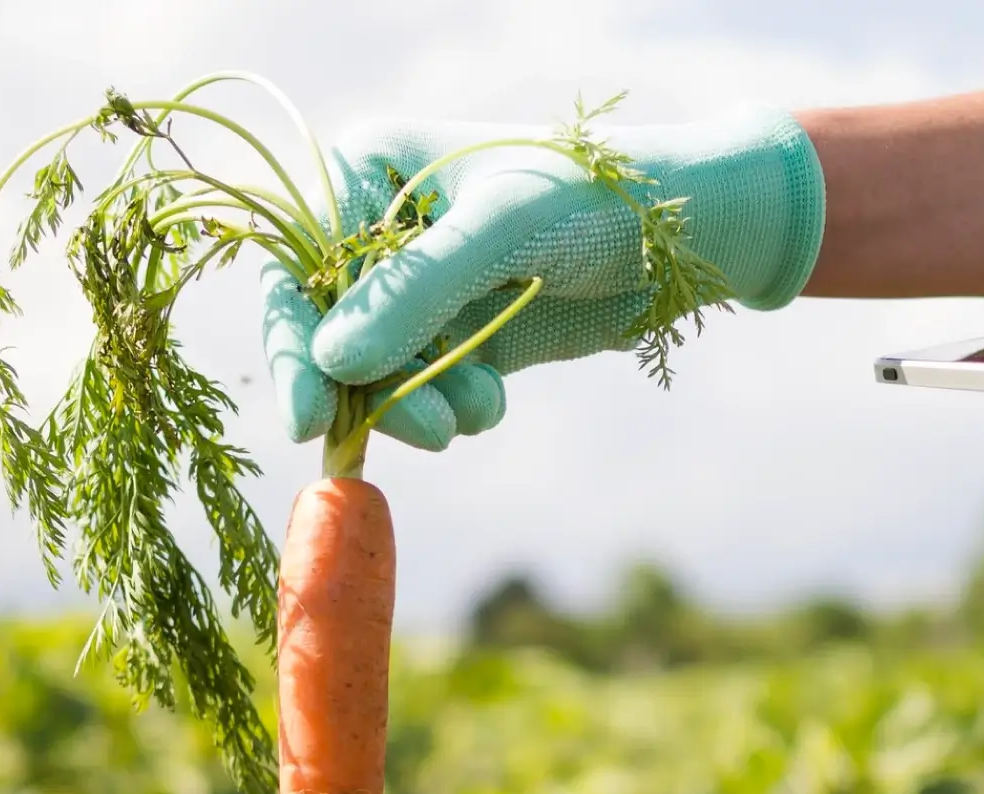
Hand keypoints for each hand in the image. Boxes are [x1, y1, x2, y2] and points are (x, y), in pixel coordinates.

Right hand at [261, 106, 824, 450]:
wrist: (689, 236)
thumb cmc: (595, 200)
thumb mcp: (499, 231)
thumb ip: (414, 293)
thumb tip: (329, 361)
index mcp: (367, 172)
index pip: (299, 267)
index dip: (294, 344)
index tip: (307, 417)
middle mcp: (380, 230)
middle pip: (327, 330)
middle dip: (370, 387)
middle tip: (424, 433)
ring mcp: (419, 288)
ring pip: (376, 372)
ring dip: (418, 403)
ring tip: (477, 412)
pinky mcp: (460, 334)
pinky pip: (422, 389)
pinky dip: (450, 408)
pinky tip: (492, 403)